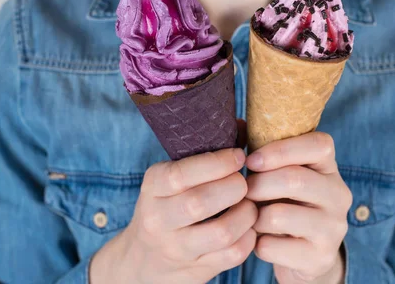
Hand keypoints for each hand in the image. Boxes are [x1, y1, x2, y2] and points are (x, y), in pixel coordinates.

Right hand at [90, 121, 256, 283]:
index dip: (216, 163)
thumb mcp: (171, 178)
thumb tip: (243, 125)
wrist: (143, 260)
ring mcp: (176, 248)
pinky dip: (249, 238)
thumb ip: (204, 153)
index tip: (238, 156)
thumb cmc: (167, 205)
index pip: (181, 174)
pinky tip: (249, 226)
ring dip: (246, 214)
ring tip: (250, 204)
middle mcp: (158, 218)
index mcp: (153, 187)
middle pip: (200, 202)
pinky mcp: (196, 270)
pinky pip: (232, 254)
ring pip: (221, 232)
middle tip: (245, 181)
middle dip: (234, 187)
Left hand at [245, 132, 351, 283]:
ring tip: (251, 217)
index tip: (251, 160)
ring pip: (279, 215)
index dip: (281, 149)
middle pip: (294, 179)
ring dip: (254, 216)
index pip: (319, 144)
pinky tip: (259, 240)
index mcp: (329, 168)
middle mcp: (339, 195)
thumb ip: (263, 152)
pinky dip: (256, 243)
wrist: (304, 255)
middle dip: (258, 184)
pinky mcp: (320, 257)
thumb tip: (236, 125)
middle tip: (244, 192)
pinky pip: (272, 246)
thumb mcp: (279, 175)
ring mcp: (333, 228)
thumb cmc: (284, 203)